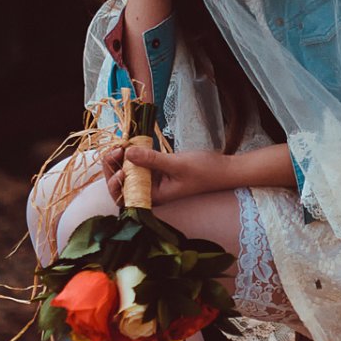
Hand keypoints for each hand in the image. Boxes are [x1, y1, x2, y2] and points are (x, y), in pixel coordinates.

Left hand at [102, 142, 233, 205]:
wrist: (225, 170)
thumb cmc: (205, 171)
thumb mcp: (177, 164)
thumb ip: (151, 159)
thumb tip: (127, 153)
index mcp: (155, 197)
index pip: (125, 194)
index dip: (115, 178)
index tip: (119, 157)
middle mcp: (152, 192)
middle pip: (124, 184)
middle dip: (115, 167)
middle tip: (115, 148)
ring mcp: (155, 182)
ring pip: (131, 172)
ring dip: (123, 159)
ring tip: (121, 143)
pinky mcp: (160, 172)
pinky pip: (141, 164)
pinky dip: (135, 154)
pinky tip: (131, 143)